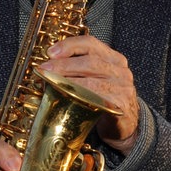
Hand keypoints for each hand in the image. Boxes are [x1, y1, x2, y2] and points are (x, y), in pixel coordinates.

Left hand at [41, 35, 140, 150]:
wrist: (125, 127)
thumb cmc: (104, 102)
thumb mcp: (95, 81)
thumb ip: (80, 70)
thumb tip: (49, 66)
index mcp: (114, 59)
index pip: (91, 44)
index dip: (69, 45)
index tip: (50, 52)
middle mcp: (121, 70)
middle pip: (90, 60)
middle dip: (64, 64)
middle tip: (45, 69)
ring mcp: (123, 87)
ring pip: (92, 79)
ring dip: (68, 79)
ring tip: (50, 81)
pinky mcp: (121, 104)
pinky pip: (97, 97)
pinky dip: (79, 94)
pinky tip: (66, 95)